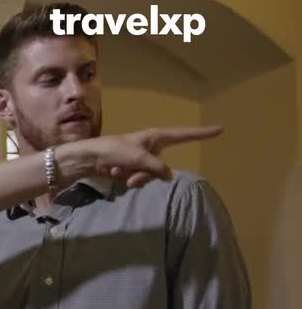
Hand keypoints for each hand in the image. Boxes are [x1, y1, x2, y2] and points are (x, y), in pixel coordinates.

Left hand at [66, 125, 221, 187]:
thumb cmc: (112, 150)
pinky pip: (138, 179)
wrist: (88, 159)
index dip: (202, 133)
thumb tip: (168, 176)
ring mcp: (143, 160)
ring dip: (133, 176)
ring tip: (117, 170)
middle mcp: (152, 147)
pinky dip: (126, 178)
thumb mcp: (138, 157)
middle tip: (127, 170)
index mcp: (156, 137)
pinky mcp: (133, 170)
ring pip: (149, 176)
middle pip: (162, 167)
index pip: (184, 134)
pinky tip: (113, 172)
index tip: (221, 129)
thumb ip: (156, 167)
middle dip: (144, 173)